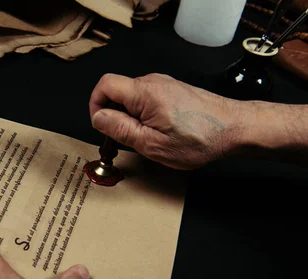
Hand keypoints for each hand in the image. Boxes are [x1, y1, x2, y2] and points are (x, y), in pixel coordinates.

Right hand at [89, 73, 246, 169]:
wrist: (235, 128)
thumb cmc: (200, 138)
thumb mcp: (151, 143)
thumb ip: (120, 129)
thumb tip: (97, 118)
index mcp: (144, 92)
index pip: (104, 85)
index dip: (95, 105)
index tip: (101, 126)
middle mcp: (153, 82)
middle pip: (117, 92)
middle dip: (113, 115)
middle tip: (125, 140)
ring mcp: (164, 85)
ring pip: (132, 97)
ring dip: (130, 117)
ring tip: (146, 139)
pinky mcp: (172, 90)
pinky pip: (146, 99)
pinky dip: (143, 115)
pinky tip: (158, 132)